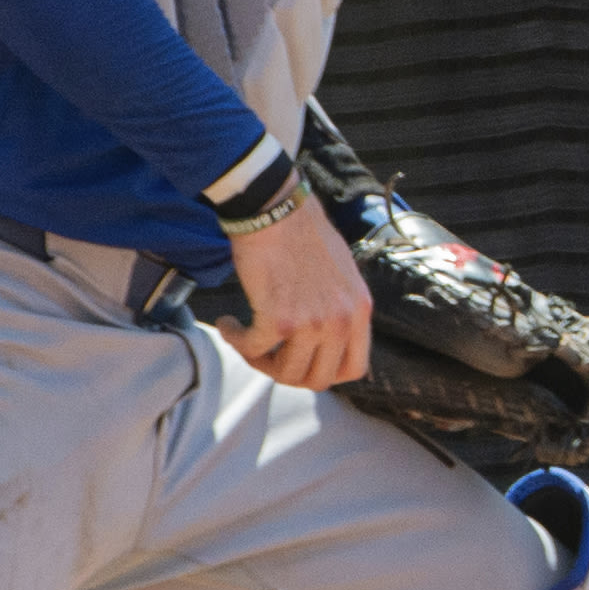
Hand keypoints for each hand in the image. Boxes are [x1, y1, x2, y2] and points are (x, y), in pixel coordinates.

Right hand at [220, 192, 373, 388]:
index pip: (354, 369)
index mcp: (360, 311)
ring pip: (285, 373)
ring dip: (260, 361)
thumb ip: (340, 306)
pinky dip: (235, 340)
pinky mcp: (278, 320)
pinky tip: (228, 324)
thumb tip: (328, 335)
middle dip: (289, 373)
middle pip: (317, 379)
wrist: (275, 209)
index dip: (326, 374)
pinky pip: (252, 350)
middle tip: (269, 355)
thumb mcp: (342, 273)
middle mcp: (341, 322)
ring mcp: (312, 324)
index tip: (304, 363)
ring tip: (247, 338)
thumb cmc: (302, 233)